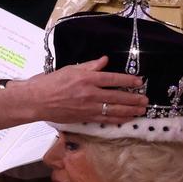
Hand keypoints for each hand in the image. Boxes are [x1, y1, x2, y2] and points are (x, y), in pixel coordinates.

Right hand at [26, 57, 148, 124]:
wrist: (37, 100)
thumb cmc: (51, 83)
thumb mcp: (70, 69)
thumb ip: (89, 66)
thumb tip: (104, 61)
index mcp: (87, 78)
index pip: (113, 78)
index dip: (128, 80)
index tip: (139, 82)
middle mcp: (90, 93)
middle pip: (117, 96)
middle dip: (133, 99)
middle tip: (145, 100)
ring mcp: (88, 107)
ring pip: (113, 110)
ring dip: (129, 111)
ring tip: (140, 111)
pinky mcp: (84, 118)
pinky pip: (104, 119)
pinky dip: (116, 119)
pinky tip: (125, 119)